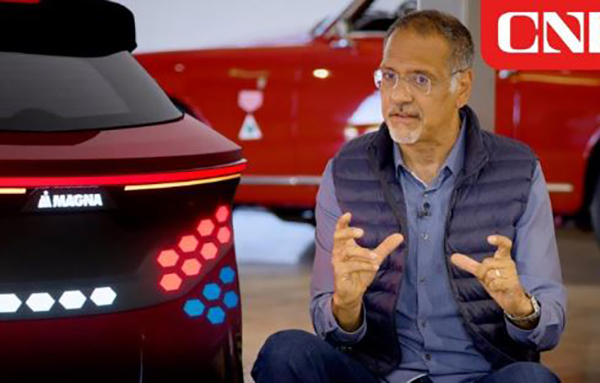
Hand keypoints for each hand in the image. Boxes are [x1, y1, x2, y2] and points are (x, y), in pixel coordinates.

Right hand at [331, 212, 402, 329]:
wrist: (352, 293)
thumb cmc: (360, 273)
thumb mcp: (375, 257)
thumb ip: (385, 247)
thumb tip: (400, 235)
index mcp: (345, 245)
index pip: (340, 230)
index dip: (342, 222)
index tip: (348, 214)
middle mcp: (338, 251)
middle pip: (338, 236)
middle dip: (349, 232)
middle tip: (362, 232)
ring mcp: (338, 262)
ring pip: (348, 252)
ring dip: (363, 253)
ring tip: (376, 257)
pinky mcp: (339, 273)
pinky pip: (351, 266)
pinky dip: (364, 266)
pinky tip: (374, 266)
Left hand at [450, 235, 532, 317]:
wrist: (512, 300)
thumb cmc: (497, 283)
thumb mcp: (481, 273)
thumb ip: (469, 264)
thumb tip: (453, 256)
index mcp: (503, 258)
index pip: (504, 244)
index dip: (498, 240)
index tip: (489, 238)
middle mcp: (509, 263)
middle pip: (486, 263)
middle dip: (483, 274)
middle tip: (492, 279)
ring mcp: (512, 273)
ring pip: (489, 275)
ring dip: (489, 282)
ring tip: (498, 285)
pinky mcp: (513, 284)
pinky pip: (494, 283)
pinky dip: (493, 287)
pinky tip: (500, 288)